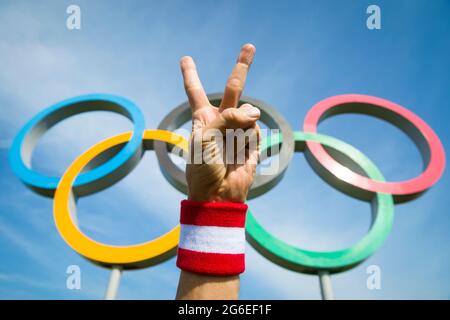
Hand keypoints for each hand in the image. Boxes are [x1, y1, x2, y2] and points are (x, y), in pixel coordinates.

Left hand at [180, 44, 259, 202]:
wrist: (218, 194)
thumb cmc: (203, 167)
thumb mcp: (205, 136)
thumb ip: (228, 117)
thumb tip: (255, 112)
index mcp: (202, 118)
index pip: (195, 91)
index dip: (191, 74)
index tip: (186, 58)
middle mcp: (221, 120)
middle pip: (233, 88)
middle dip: (242, 67)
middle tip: (250, 46)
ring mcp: (238, 130)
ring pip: (247, 112)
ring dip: (240, 127)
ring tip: (230, 149)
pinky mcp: (252, 142)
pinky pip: (255, 130)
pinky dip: (248, 139)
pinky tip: (241, 154)